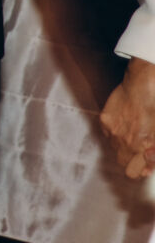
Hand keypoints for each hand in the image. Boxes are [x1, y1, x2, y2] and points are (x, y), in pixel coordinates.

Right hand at [102, 57, 154, 178]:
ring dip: (123, 145)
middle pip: (122, 163)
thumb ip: (154, 153)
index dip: (140, 170)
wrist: (144, 83)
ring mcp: (112, 130)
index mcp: (140, 145)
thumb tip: (147, 166)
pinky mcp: (104, 119)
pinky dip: (115, 132)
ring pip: (114, 148)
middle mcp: (123, 140)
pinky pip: (108, 134)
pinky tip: (125, 122)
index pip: (133, 173)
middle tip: (140, 148)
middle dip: (131, 160)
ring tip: (133, 132)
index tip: (144, 165)